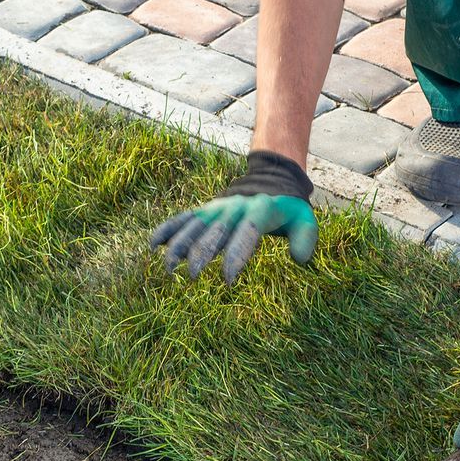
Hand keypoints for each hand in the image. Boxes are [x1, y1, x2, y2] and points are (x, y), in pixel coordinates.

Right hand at [148, 150, 318, 284]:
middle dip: (200, 253)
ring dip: (179, 244)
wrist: (270, 180)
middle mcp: (234, 207)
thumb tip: (299, 258)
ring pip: (194, 225)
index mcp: (260, 210)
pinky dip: (168, 230)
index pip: (246, 233)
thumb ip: (305, 237)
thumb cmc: (288, 210)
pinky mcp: (205, 210)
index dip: (236, 255)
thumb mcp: (304, 219)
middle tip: (191, 276)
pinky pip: (184, 219)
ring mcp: (217, 208)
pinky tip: (154, 246)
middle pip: (215, 231)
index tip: (227, 279)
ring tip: (168, 268)